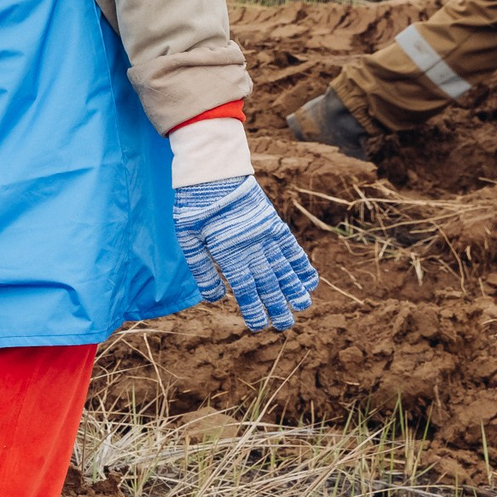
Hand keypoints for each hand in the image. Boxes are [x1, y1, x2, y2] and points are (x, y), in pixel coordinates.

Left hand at [172, 176, 318, 331]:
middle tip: (286, 325)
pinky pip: (291, 248)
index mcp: (228, 252)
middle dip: (278, 306)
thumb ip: (201, 268)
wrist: (213, 171)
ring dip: (294, 288)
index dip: (254, 308)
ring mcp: (266, 235)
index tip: (260, 326)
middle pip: (268, 282)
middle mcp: (252, 247)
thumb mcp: (187, 237)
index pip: (245, 288)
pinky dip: (301, 264)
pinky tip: (309, 279)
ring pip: (284, 268)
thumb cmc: (194, 205)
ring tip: (303, 306)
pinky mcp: (274, 223)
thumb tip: (215, 298)